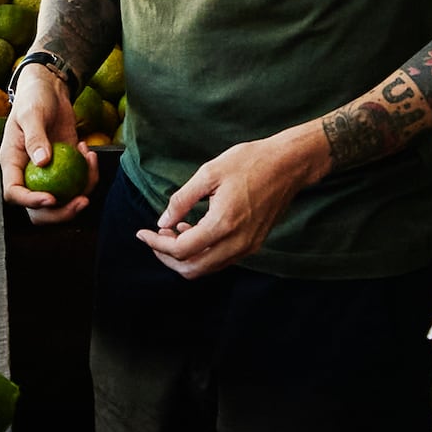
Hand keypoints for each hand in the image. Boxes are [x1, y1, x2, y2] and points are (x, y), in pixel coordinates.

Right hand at [0, 61, 87, 218]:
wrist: (49, 90)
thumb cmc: (34, 98)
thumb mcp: (31, 113)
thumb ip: (35, 137)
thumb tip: (42, 162)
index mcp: (12, 164)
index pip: (14, 193)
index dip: (31, 202)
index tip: (52, 198)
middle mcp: (28, 174)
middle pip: (39, 210)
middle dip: (62, 213)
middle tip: (82, 201)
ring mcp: (48, 174)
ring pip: (62, 201)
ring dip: (82, 191)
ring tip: (90, 160)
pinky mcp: (65, 169)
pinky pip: (77, 184)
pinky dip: (88, 174)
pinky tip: (89, 153)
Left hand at [138, 126, 323, 276]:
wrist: (289, 164)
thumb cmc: (250, 162)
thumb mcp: (209, 172)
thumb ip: (182, 199)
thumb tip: (162, 222)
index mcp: (223, 223)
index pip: (181, 250)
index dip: (156, 244)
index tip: (142, 233)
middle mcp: (237, 242)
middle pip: (192, 269)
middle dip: (167, 257)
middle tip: (155, 236)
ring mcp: (248, 246)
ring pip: (207, 268)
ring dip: (185, 256)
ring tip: (172, 231)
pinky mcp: (254, 244)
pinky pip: (221, 259)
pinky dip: (202, 252)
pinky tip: (193, 229)